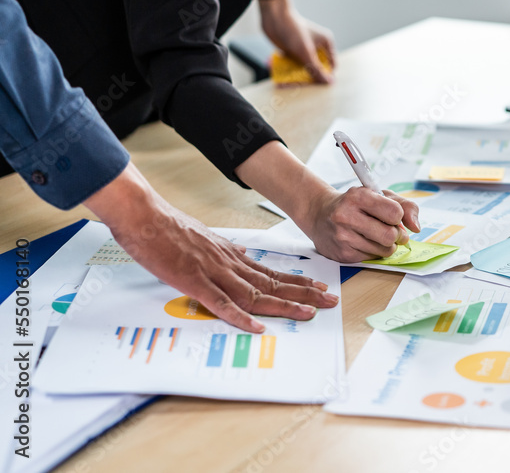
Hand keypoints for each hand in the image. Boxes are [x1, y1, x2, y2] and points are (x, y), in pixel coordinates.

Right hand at [86, 164, 338, 333]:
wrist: (145, 216)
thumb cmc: (170, 229)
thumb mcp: (206, 237)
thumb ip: (226, 250)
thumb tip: (244, 254)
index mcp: (232, 256)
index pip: (271, 272)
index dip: (297, 283)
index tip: (319, 289)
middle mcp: (229, 264)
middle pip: (273, 283)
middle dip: (303, 295)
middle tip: (330, 301)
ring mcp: (214, 273)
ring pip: (255, 293)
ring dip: (283, 306)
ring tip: (308, 314)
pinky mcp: (194, 282)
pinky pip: (221, 303)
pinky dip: (240, 316)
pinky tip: (258, 326)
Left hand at [259, 0, 335, 83]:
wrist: (274, 19)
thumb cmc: (294, 32)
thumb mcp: (307, 53)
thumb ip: (317, 69)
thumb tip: (330, 82)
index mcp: (326, 43)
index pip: (331, 64)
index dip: (326, 74)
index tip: (318, 84)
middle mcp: (317, 46)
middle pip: (318, 67)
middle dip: (311, 76)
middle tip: (303, 84)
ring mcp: (305, 49)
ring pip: (306, 67)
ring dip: (300, 74)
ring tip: (292, 82)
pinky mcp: (294, 51)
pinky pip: (295, 64)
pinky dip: (291, 71)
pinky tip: (286, 77)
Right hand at [302, 186, 421, 262]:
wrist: (320, 214)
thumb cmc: (355, 203)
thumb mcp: (379, 195)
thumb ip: (405, 206)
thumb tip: (416, 227)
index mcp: (358, 196)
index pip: (395, 212)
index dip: (398, 216)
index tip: (392, 215)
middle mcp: (347, 215)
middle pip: (390, 235)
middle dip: (395, 235)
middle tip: (389, 230)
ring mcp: (342, 236)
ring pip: (383, 250)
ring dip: (386, 245)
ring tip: (376, 235)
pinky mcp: (342, 254)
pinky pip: (372, 258)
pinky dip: (373, 252)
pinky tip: (363, 241)